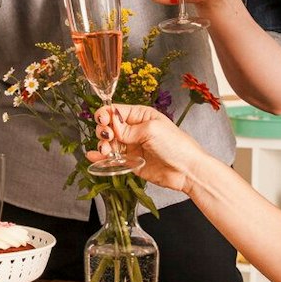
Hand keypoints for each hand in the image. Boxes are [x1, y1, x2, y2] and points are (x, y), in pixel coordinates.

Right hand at [94, 104, 209, 193]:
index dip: (106, 114)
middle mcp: (135, 129)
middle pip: (109, 126)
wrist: (186, 170)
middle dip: (103, 131)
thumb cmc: (176, 145)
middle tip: (108, 138)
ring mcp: (132, 146)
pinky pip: (112, 158)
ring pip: (109, 143)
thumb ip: (128, 129)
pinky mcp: (131, 162)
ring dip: (102, 145)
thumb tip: (111, 125)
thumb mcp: (151, 130)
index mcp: (141, 115)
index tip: (103, 121)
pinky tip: (93, 157)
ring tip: (105, 151)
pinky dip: (101, 158)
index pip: (116, 111)